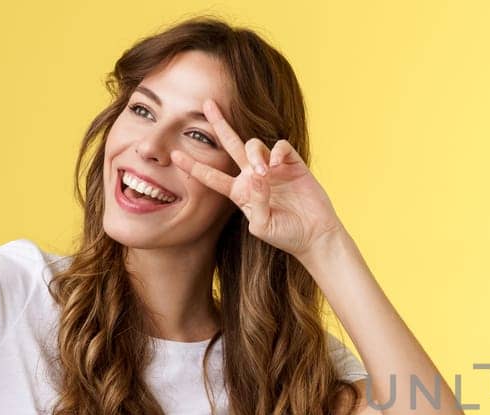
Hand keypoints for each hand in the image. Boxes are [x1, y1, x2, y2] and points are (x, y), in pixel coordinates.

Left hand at [171, 98, 344, 257]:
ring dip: (256, 155)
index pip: (212, 176)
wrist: (315, 235)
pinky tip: (279, 165)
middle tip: (207, 103)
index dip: (193, 167)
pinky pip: (281, 147)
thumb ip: (256, 203)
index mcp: (240, 192)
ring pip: (254, 145)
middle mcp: (253, 175)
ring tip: (264, 172)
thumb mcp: (263, 226)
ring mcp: (273, 167)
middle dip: (218, 123)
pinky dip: (278, 152)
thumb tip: (257, 176)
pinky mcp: (292, 164)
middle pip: (230, 144)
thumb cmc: (287, 235)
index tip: (174, 156)